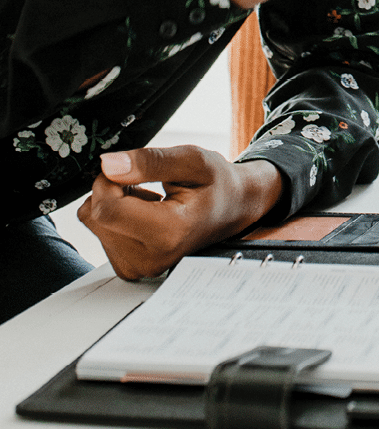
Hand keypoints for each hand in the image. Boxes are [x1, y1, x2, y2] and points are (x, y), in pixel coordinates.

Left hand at [77, 145, 282, 280]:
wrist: (233, 209)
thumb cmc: (217, 184)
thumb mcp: (192, 160)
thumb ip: (150, 162)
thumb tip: (108, 165)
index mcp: (169, 232)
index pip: (106, 209)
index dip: (108, 180)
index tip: (128, 168)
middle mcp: (151, 258)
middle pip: (95, 217)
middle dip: (110, 190)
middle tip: (143, 181)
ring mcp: (140, 267)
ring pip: (94, 225)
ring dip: (114, 204)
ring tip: (149, 198)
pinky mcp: (131, 268)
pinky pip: (101, 235)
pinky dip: (116, 218)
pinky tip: (143, 212)